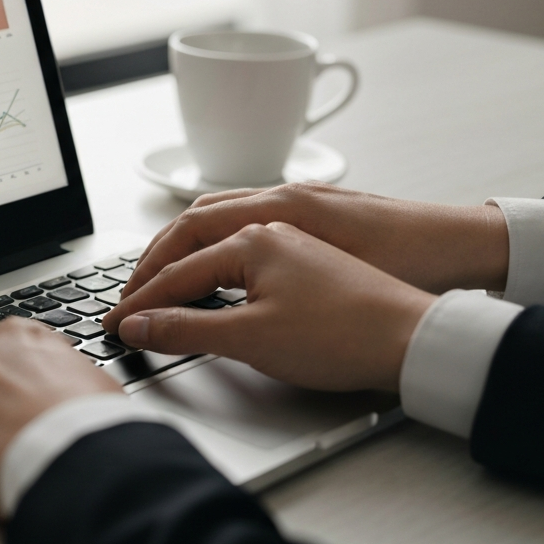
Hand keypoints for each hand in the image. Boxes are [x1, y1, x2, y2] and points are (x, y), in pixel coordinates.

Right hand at [123, 182, 507, 298]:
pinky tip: (220, 261)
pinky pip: (246, 221)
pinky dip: (215, 241)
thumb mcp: (260, 336)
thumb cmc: (351, 327)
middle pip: (192, 224)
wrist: (427, 324)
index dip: (142, 296)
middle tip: (127, 293)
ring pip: (220, 216)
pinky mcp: (318, 227)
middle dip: (152, 258)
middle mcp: (277, 208)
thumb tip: (142, 327)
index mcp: (259, 229)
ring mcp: (299, 213)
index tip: (116, 321)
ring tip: (161, 274)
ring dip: (183, 244)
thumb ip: (192, 328)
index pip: (179, 262)